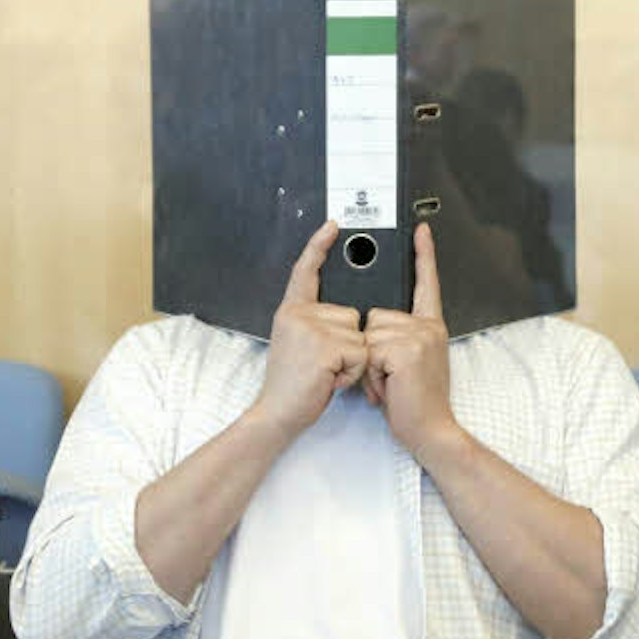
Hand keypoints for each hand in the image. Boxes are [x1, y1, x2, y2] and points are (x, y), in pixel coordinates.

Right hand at [246, 221, 369, 436]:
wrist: (277, 413)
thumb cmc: (293, 386)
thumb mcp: (298, 344)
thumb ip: (313, 324)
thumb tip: (343, 317)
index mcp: (292, 311)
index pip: (306, 271)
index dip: (319, 246)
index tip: (332, 226)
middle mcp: (298, 314)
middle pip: (351, 314)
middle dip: (348, 344)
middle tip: (324, 365)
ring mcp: (310, 327)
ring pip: (359, 333)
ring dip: (352, 360)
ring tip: (326, 373)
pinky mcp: (324, 344)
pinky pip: (360, 351)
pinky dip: (353, 371)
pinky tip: (330, 378)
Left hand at [365, 224, 464, 462]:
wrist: (430, 430)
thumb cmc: (414, 403)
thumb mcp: (410, 363)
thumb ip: (400, 340)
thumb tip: (375, 329)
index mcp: (429, 327)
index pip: (426, 283)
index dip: (423, 255)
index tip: (421, 229)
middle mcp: (428, 327)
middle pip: (376, 316)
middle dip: (372, 349)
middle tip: (390, 376)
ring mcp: (420, 336)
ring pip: (370, 333)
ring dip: (370, 363)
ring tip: (390, 383)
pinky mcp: (407, 349)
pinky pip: (370, 350)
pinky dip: (372, 373)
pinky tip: (390, 386)